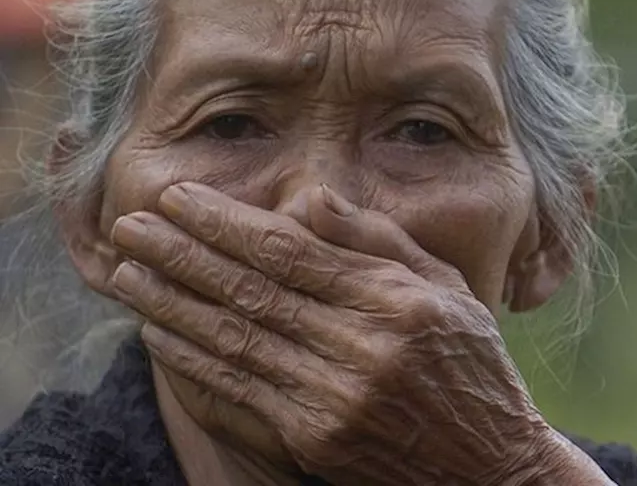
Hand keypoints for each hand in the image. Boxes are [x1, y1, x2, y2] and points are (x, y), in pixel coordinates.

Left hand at [108, 181, 611, 484]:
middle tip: (131, 225)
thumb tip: (311, 198)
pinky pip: (237, 393)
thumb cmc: (471, 363)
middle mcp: (364, 350)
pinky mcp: (315, 440)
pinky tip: (160, 333)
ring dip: (171, 304)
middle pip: (252, 292)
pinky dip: (191, 361)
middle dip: (182, 254)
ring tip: (127, 272)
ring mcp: (335, 400)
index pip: (292, 252)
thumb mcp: (449, 287)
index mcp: (399, 302)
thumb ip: (380, 241)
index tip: (180, 197)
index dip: (227, 223)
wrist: (489, 463)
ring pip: (234, 341)